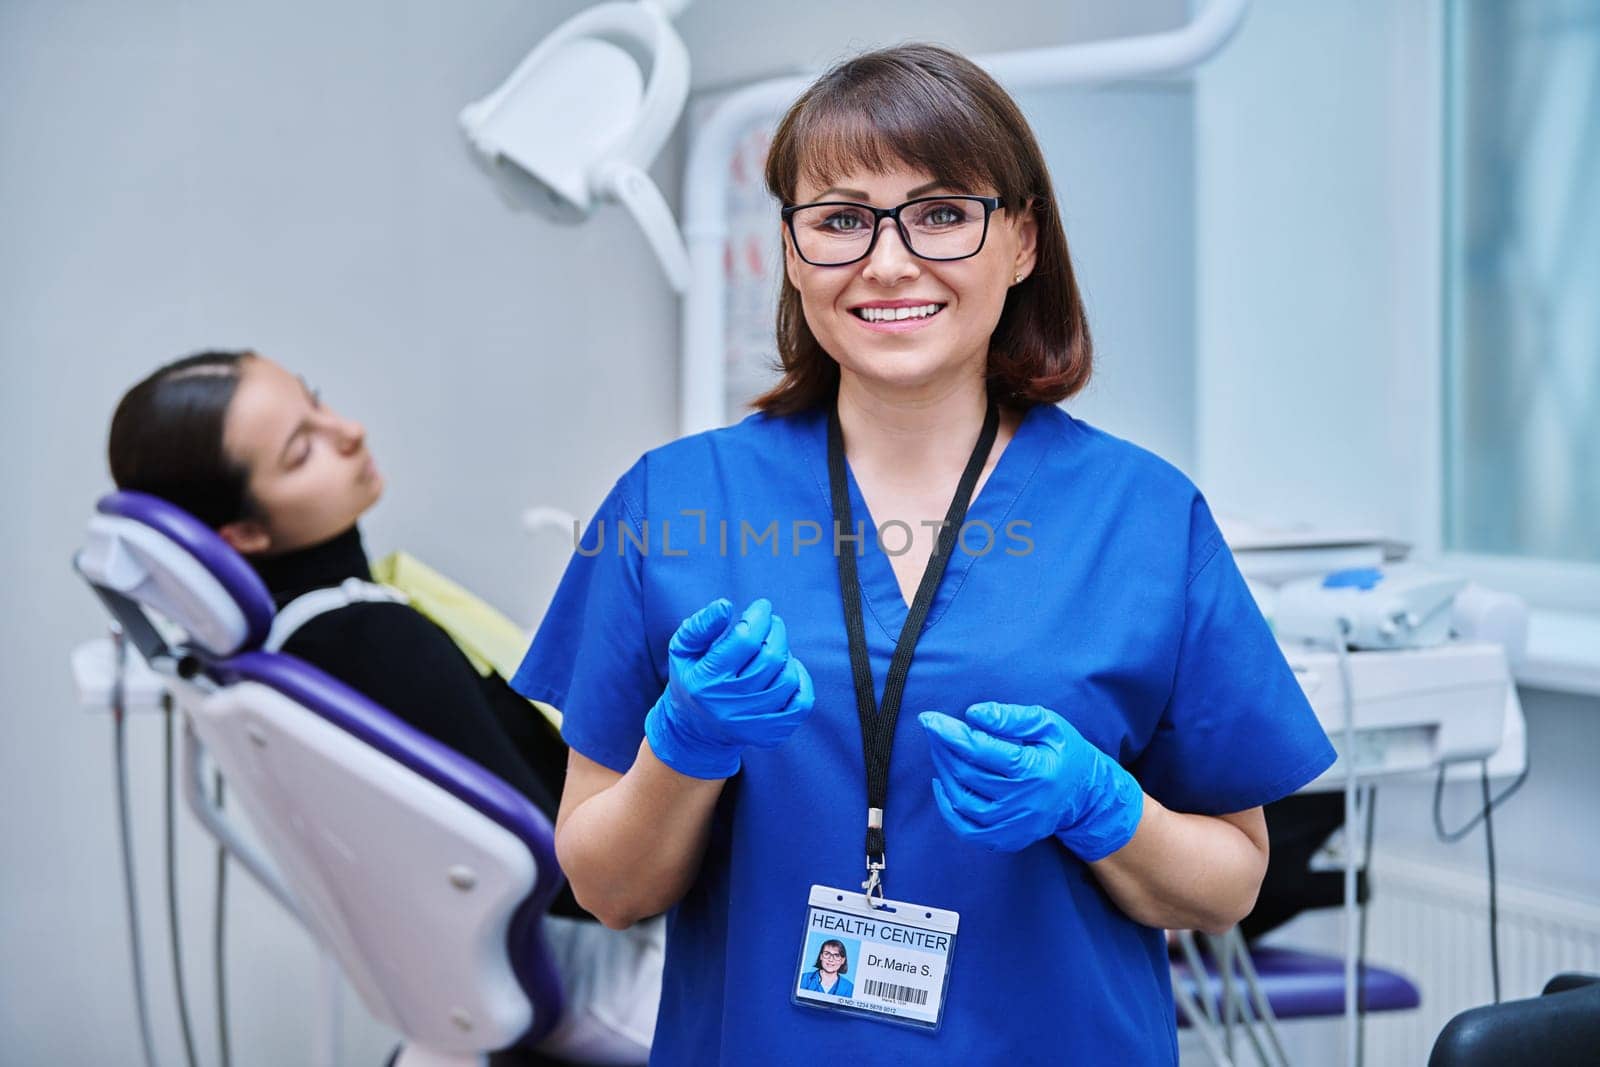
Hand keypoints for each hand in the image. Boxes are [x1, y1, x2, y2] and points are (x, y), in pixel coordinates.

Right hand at [644, 597, 815, 778]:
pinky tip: (788, 669)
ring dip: (785, 654)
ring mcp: (751, 724)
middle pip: (771, 657)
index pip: (745, 640)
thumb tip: (725, 606)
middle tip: (769, 623)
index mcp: (705, 682)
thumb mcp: (683, 649)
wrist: (695, 729)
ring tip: (772, 647)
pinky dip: (801, 680)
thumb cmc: (692, 678)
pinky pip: (801, 703)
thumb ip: (701, 625)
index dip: (759, 616)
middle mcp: (728, 706)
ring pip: (787, 678)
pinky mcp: (769, 734)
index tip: (761, 607)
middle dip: (775, 630)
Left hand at [918, 701, 1142, 858]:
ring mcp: (1014, 826)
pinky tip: (941, 783)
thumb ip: (1011, 717)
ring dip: (942, 772)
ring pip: (962, 800)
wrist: (1084, 796)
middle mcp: (1024, 803)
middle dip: (943, 747)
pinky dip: (947, 807)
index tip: (929, 719)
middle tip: (933, 728)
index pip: (981, 750)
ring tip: (940, 749)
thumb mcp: (1048, 725)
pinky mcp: (1006, 839)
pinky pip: (965, 829)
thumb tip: (974, 714)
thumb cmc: (1064, 754)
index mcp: (1036, 771)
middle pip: (967, 774)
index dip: (950, 733)